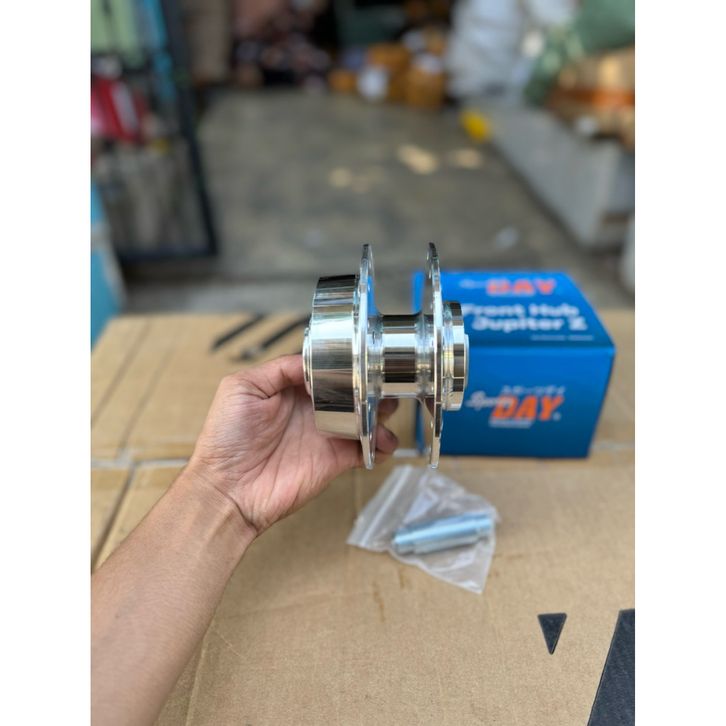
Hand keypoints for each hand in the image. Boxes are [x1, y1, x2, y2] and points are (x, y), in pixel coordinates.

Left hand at [187, 354, 398, 535]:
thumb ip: (279, 369)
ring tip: (387, 407)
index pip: (327, 369)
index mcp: (292, 389)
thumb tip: (312, 360)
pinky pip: (366, 449)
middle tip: (382, 380)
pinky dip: (382, 444)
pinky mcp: (336, 460)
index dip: (344, 362)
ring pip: (365, 417)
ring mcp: (326, 435)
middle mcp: (312, 410)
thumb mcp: (241, 388)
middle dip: (370, 384)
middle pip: (352, 391)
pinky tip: (383, 440)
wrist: (228, 489)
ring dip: (381, 411)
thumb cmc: (225, 439)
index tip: (359, 357)